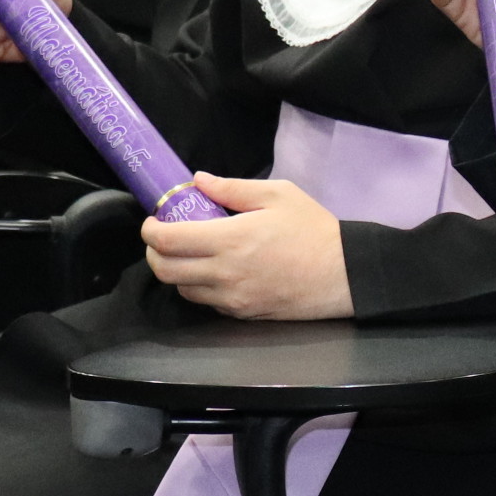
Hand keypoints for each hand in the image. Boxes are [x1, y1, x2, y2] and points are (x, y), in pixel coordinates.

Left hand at [140, 172, 350, 319]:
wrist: (345, 275)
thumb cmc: (314, 230)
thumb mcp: (278, 195)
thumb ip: (232, 188)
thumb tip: (198, 181)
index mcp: (230, 240)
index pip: (167, 241)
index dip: (151, 230)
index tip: (154, 220)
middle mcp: (224, 274)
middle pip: (165, 271)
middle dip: (154, 252)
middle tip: (164, 238)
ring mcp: (233, 299)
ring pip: (183, 289)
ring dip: (178, 271)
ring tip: (191, 254)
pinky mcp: (243, 314)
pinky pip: (208, 302)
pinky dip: (201, 287)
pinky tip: (216, 271)